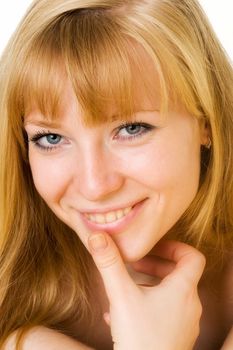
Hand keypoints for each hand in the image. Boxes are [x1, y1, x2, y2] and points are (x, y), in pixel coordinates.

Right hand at [88, 232, 205, 349]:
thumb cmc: (140, 339)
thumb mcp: (121, 296)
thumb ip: (109, 263)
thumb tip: (97, 235)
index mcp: (183, 290)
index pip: (192, 257)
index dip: (175, 247)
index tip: (155, 248)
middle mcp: (189, 306)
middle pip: (179, 274)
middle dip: (155, 265)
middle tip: (135, 265)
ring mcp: (185, 324)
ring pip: (171, 294)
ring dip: (150, 285)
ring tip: (126, 288)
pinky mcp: (176, 338)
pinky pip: (165, 313)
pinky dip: (148, 305)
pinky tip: (122, 314)